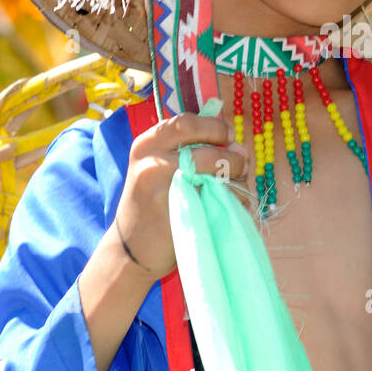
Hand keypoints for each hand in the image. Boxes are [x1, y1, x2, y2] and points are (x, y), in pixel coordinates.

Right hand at [112, 113, 248, 280]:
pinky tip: (229, 206)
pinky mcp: (180, 214)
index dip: (215, 127)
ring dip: (238, 182)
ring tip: (236, 189)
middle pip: (209, 152)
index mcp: (146, 145)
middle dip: (234, 158)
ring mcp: (165, 190)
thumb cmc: (150, 202)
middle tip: (241, 165)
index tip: (228, 136)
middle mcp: (152, 163)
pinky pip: (221, 201)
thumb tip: (238, 146)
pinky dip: (235, 202)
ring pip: (219, 178)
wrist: (130, 247)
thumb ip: (190, 149)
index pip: (187, 123)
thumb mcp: (156, 166)